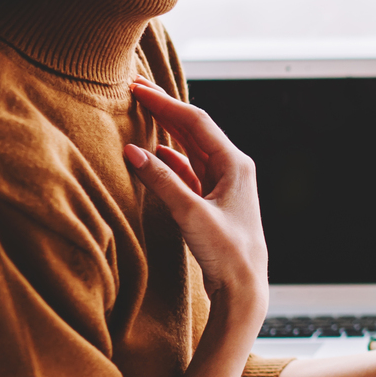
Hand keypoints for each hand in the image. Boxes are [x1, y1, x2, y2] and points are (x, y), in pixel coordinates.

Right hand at [123, 79, 267, 322]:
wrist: (243, 287)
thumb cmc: (227, 252)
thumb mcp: (190, 213)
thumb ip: (161, 180)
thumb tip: (132, 151)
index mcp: (235, 164)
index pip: (196, 122)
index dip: (166, 103)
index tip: (139, 89)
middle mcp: (233, 169)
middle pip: (194, 130)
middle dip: (165, 111)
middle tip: (136, 92)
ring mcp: (224, 185)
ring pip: (191, 150)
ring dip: (166, 133)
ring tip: (140, 116)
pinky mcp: (213, 201)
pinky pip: (189, 171)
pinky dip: (170, 161)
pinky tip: (153, 155)